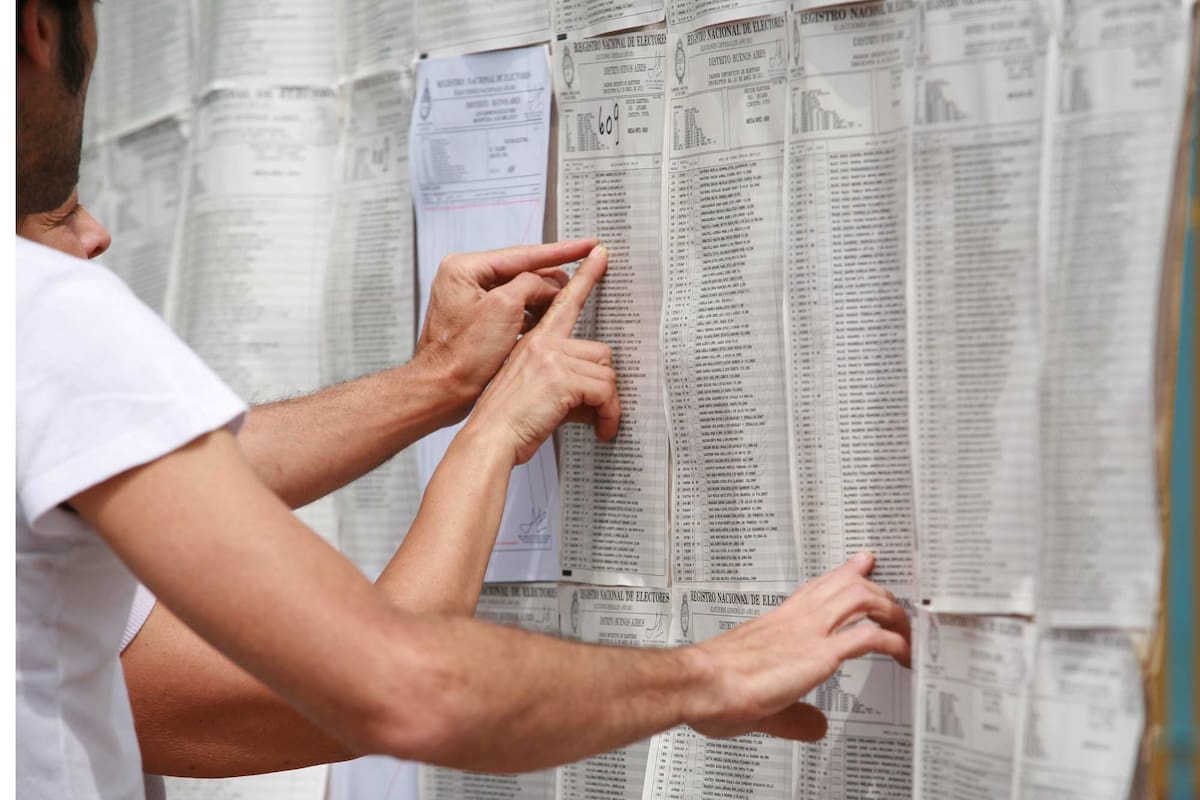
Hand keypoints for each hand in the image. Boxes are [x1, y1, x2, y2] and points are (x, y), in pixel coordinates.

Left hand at [413, 238, 598, 423]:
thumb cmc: (460, 356)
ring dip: (543, 301)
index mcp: (464, 268)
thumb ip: (531, 285)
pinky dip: (532, 315)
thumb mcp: (504, 309)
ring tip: (566, 307)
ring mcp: (471, 300)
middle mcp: (465, 279)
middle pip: (522, 271)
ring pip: (520, 292)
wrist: (442, 390)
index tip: (586, 245)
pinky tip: (547, 323)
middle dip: (552, 281)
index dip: (561, 251)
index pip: (523, 253)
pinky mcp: (478, 320)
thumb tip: (550, 283)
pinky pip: (513, 309)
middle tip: (583, 281)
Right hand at [463, 244, 618, 464]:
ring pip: (606, 373)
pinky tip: (601, 429)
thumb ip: (563, 385)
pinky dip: (609, 414)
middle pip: (600, 352)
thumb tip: (594, 398)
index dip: (586, 277)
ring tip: (600, 424)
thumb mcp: (535, 394)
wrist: (488, 440)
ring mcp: (550, 357)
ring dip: (609, 404)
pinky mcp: (560, 376)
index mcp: (535, 343)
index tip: (599, 256)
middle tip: (600, 412)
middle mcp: (543, 343)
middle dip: (605, 386)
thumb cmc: (505, 423)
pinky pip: (605, 391)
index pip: (566, 302)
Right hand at [685, 552, 910, 740]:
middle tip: (898, 604)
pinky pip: (868, 637)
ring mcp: (808, 632)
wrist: (698, 682)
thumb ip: (796, 714)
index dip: (845, 573)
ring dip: (891, 612)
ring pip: (863, 599)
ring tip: (905, 630)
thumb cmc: (712, 686)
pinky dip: (893, 642)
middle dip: (880, 592)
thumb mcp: (763, 701)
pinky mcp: (818, 653)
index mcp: (779, 621)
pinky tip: (902, 654)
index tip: (862, 564)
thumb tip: (816, 725)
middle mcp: (797, 619)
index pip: (818, 587)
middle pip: (848, 585)